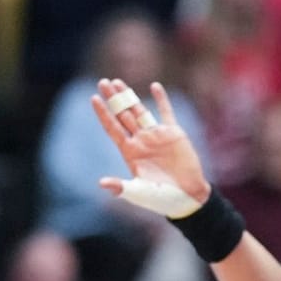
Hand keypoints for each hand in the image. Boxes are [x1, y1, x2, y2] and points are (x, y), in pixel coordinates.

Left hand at [93, 79, 211, 213]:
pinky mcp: (174, 134)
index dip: (103, 114)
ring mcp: (156, 135)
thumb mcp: (139, 193)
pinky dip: (161, 99)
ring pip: (139, 110)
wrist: (188, 197)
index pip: (112, 128)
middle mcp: (140, 141)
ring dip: (129, 96)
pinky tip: (154, 86)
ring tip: (117, 82)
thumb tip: (102, 184)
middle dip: (113, 99)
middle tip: (103, 82)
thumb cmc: (162, 199)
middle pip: (122, 114)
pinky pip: (166, 113)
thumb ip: (122, 187)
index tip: (93, 98)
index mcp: (129, 152)